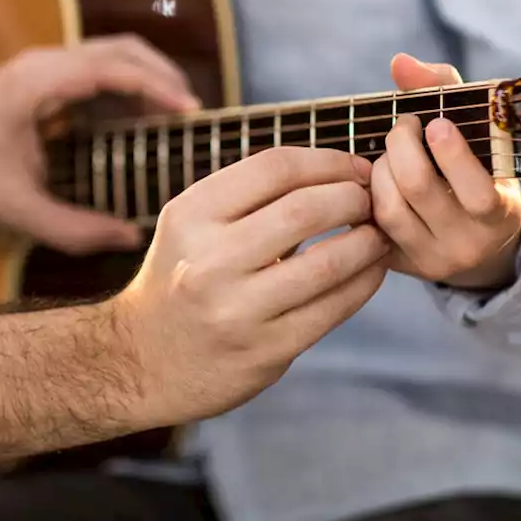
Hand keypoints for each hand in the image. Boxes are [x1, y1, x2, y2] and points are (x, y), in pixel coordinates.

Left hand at [0, 35, 199, 254]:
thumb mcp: (12, 208)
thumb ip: (72, 228)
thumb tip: (129, 238)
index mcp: (39, 80)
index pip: (115, 68)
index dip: (159, 88)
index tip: (192, 114)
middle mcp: (45, 63)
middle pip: (122, 49)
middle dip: (163, 76)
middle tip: (196, 116)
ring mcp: (41, 68)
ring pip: (109, 55)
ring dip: (146, 78)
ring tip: (176, 117)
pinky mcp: (38, 82)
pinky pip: (94, 72)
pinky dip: (125, 86)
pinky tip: (139, 121)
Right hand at [112, 147, 388, 425]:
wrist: (142, 360)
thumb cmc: (180, 279)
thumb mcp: (191, 225)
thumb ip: (248, 198)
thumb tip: (336, 171)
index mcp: (191, 215)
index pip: (274, 167)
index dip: (328, 161)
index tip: (355, 168)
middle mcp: (208, 260)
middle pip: (305, 209)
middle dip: (353, 198)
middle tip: (370, 200)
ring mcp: (236, 310)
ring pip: (328, 263)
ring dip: (368, 242)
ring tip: (378, 235)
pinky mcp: (264, 351)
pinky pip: (332, 310)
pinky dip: (364, 283)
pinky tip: (370, 271)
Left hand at [372, 54, 520, 289]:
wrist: (478, 240)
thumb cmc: (476, 169)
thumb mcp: (478, 132)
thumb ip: (445, 89)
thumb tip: (400, 62)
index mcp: (499, 213)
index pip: (478, 192)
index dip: (452, 153)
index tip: (436, 123)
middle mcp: (468, 244)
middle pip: (419, 190)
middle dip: (402, 147)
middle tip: (403, 127)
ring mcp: (431, 260)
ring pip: (389, 210)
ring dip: (380, 169)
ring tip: (388, 154)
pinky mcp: (399, 265)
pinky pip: (369, 227)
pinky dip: (364, 194)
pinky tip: (372, 178)